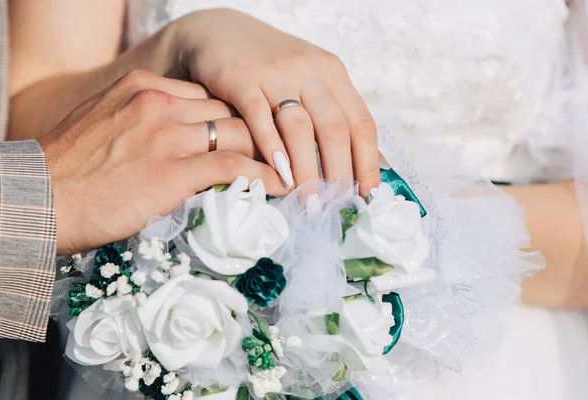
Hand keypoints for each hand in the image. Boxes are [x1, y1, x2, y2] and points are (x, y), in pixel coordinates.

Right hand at [39, 70, 287, 254]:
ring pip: (238, 133)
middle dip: (256, 133)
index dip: (234, 118)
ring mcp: (166, 136)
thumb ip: (143, 120)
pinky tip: (279, 185)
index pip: (209, 97)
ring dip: (268, 153)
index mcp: (143, 88)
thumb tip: (178, 136)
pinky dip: (262, 174)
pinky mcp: (172, 171)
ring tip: (287, 171)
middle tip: (277, 155)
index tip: (250, 136)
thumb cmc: (68, 170)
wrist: (39, 199)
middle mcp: (158, 104)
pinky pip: (233, 164)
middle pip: (229, 111)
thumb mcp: (104, 123)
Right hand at [169, 9, 380, 196]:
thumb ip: (332, 115)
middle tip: (335, 208)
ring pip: (299, 128)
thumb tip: (365, 164)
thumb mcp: (309, 81)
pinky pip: (259, 117)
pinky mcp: (240, 78)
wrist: (220, 32)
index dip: (367, 163)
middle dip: (338, 174)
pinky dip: (271, 147)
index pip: (361, 123)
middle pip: (334, 130)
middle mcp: (310, 71)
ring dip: (307, 170)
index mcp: (333, 74)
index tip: (367, 195)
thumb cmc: (270, 68)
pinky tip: (279, 174)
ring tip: (309, 201)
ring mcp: (275, 73)